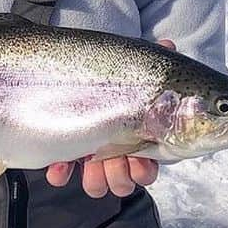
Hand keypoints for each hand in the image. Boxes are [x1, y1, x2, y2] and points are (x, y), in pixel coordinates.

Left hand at [46, 38, 174, 197]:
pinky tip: (59, 164)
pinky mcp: (61, 150)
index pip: (146, 166)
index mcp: (135, 136)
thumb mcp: (134, 64)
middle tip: (117, 161)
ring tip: (91, 162)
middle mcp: (114, 150)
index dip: (144, 169)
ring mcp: (87, 152)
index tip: (140, 161)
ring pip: (97, 182)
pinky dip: (61, 172)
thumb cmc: (113, 70)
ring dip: (96, 179)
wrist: (77, 65)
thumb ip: (154, 60)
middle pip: (122, 178)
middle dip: (121, 176)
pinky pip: (61, 172)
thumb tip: (168, 45)